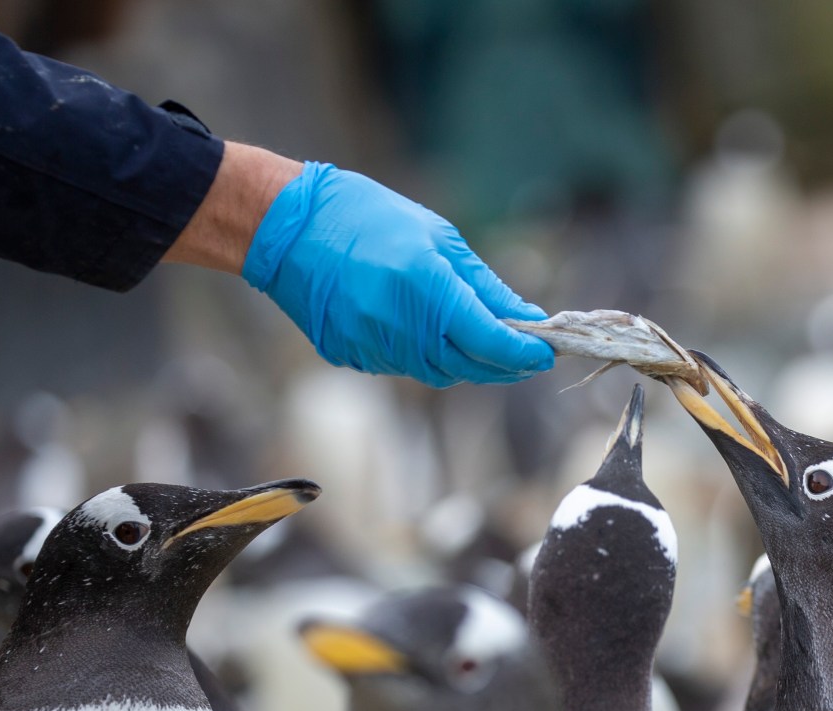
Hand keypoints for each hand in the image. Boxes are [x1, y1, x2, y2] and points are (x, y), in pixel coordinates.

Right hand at [173, 149, 552, 387]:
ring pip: (437, 373)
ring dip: (468, 363)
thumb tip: (526, 317)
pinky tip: (433, 336)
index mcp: (426, 287)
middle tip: (527, 354)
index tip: (547, 352)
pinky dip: (428, 357)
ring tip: (485, 344)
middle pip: (469, 366)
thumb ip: (483, 285)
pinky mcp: (351, 355)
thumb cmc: (364, 215)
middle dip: (504, 365)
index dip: (524, 353)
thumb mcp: (436, 236)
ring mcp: (372, 345)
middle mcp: (400, 325)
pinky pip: (403, 366)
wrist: (284, 225)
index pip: (491, 341)